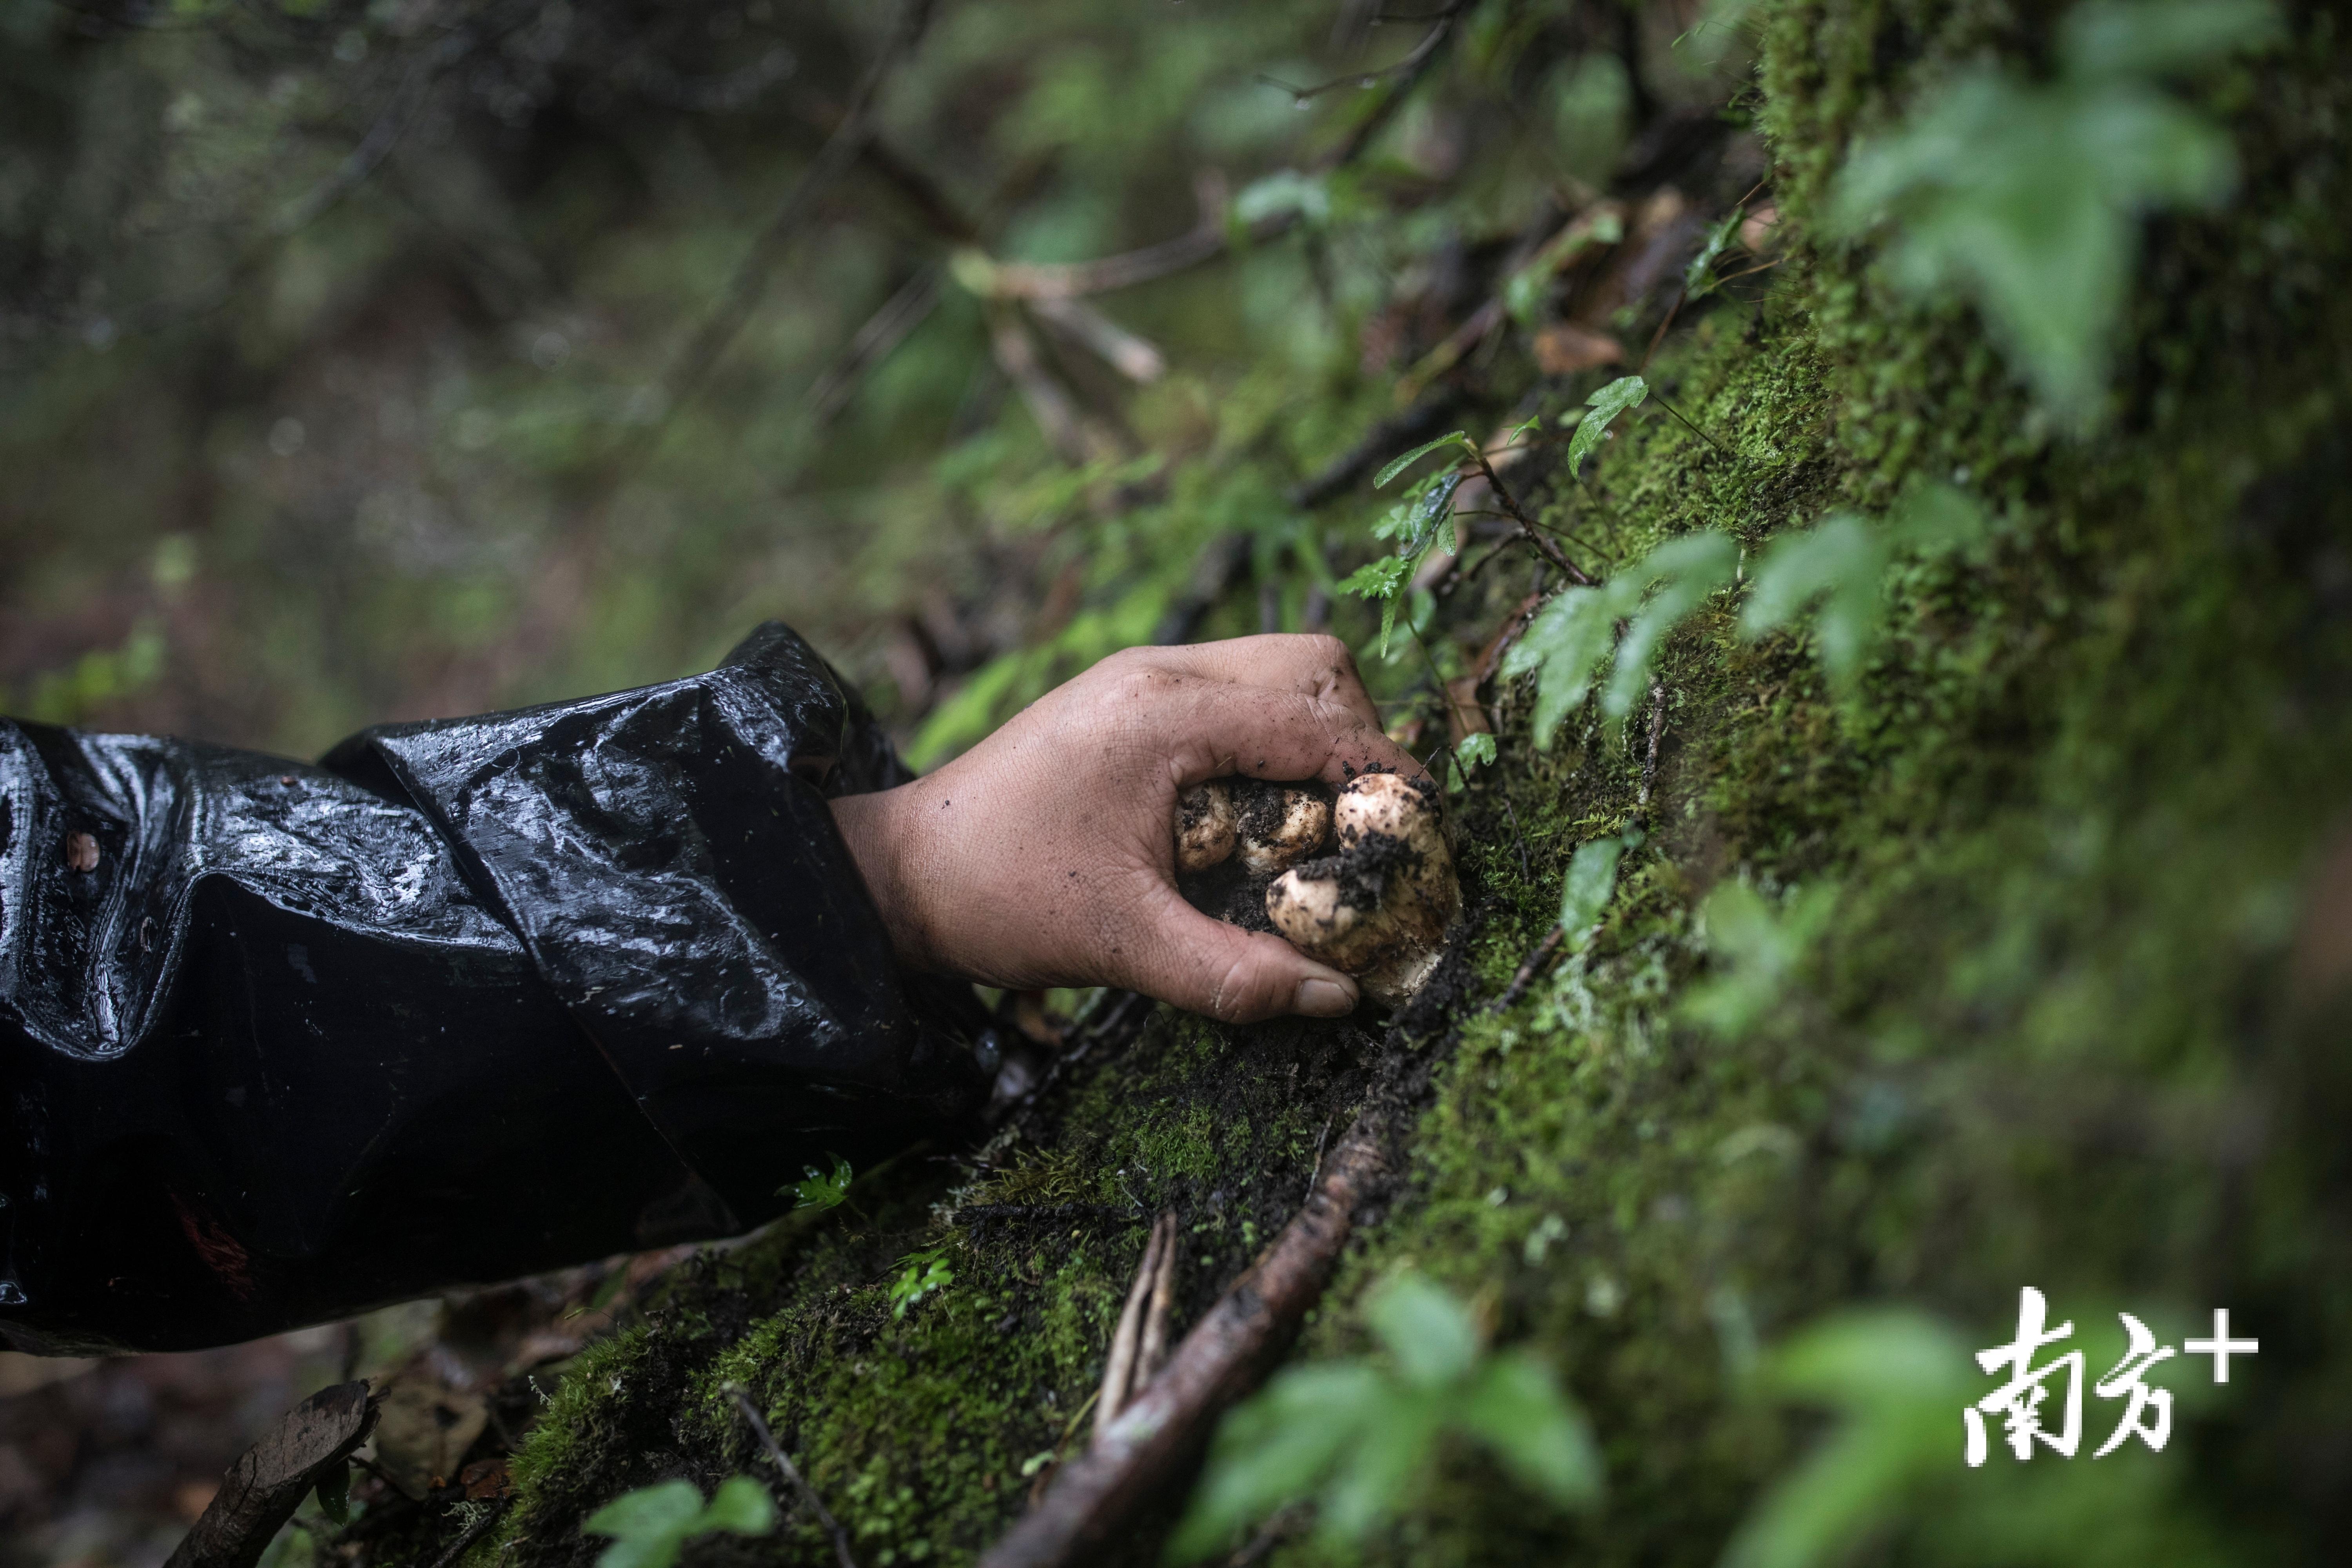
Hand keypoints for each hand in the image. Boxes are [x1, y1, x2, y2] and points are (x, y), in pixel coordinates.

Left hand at [830, 635, 1426, 1022]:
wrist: (900, 873)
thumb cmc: (999, 898)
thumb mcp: (1121, 946)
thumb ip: (1232, 974)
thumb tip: (1339, 996)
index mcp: (1162, 715)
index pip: (1315, 722)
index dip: (1383, 776)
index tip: (1420, 834)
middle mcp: (1157, 675)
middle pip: (1312, 666)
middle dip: (1358, 740)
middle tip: (1361, 826)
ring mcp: (1140, 680)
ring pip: (1277, 670)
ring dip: (1316, 735)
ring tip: (1319, 820)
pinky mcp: (1129, 702)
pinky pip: (1234, 694)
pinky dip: (1269, 739)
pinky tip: (1259, 811)